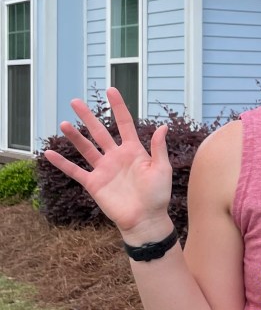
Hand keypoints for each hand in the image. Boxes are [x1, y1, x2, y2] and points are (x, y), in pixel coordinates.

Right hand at [43, 88, 172, 239]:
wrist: (145, 219)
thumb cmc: (157, 195)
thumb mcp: (161, 169)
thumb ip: (158, 148)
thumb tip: (162, 126)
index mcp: (133, 151)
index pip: (124, 123)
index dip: (118, 107)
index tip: (111, 90)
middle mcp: (116, 157)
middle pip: (99, 132)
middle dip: (88, 116)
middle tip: (75, 101)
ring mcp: (103, 169)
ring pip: (86, 148)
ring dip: (74, 136)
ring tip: (64, 122)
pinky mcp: (94, 183)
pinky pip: (75, 171)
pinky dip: (62, 163)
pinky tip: (49, 153)